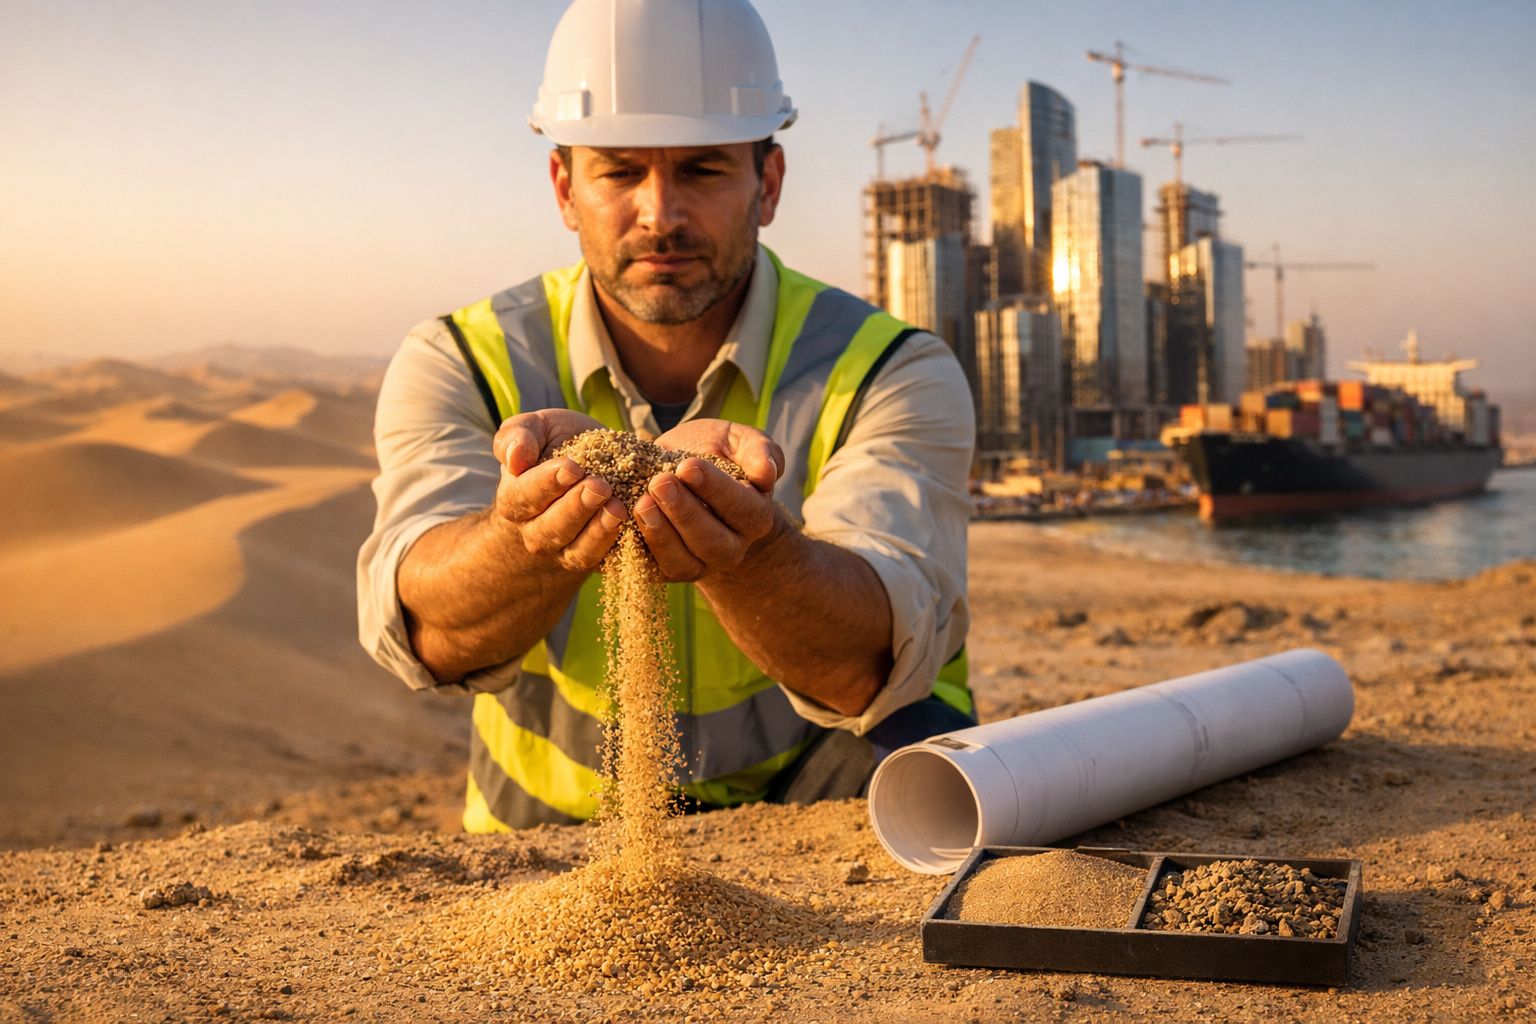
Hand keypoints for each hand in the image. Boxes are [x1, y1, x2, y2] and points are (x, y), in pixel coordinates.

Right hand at [490, 410, 627, 573]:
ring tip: (617, 509)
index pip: (524, 496)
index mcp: (514, 499)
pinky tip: (629, 525)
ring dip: (598, 531)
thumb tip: (514, 458)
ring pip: (575, 551)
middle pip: (550, 528)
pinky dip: (614, 546)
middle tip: (600, 487)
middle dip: (577, 508)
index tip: (572, 468)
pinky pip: (599, 560)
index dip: (547, 483)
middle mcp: (534, 531)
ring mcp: (562, 550)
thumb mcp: (536, 427)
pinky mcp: (590, 557)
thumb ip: (517, 436)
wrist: (584, 468)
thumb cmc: (554, 444)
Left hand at [634, 420, 784, 581]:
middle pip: (713, 542)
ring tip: (641, 503)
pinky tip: (622, 522)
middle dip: (684, 513)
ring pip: (683, 563)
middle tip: (659, 483)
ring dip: (661, 534)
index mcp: (756, 516)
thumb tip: (768, 473)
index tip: (688, 466)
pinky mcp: (667, 570)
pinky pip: (652, 570)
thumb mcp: (737, 440)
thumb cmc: (715, 452)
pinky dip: (635, 549)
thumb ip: (759, 450)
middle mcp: (732, 547)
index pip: (743, 508)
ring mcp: (699, 564)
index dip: (716, 489)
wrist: (682, 474)